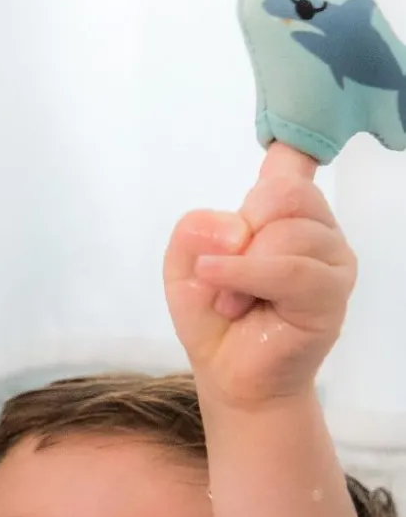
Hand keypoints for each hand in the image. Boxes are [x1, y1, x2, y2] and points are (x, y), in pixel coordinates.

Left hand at [163, 143, 356, 408]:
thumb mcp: (183, 266)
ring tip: (231, 302)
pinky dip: (247, 276)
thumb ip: (196, 229)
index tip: (285, 141)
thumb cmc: (213, 316)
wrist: (229, 375)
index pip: (294, 162)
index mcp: (283, 212)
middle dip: (241, 232)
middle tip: (223, 274)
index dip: (292, 144)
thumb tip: (238, 226)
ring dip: (239, 270)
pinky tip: (228, 296)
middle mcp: (315, 227)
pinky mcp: (333, 293)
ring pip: (285, 232)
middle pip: (284, 192)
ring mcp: (331, 259)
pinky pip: (289, 268)